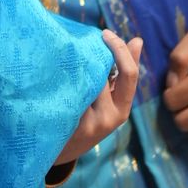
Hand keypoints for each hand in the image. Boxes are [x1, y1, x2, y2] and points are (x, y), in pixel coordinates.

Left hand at [55, 31, 142, 164]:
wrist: (60, 153)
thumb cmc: (87, 121)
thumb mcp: (109, 102)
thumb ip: (121, 74)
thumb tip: (137, 40)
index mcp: (122, 109)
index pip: (130, 74)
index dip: (120, 50)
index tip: (105, 33)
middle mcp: (109, 117)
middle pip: (102, 74)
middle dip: (89, 57)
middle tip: (73, 43)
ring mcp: (90, 123)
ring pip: (84, 82)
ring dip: (72, 67)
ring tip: (58, 58)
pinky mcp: (70, 125)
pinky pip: (69, 93)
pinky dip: (61, 81)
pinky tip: (51, 75)